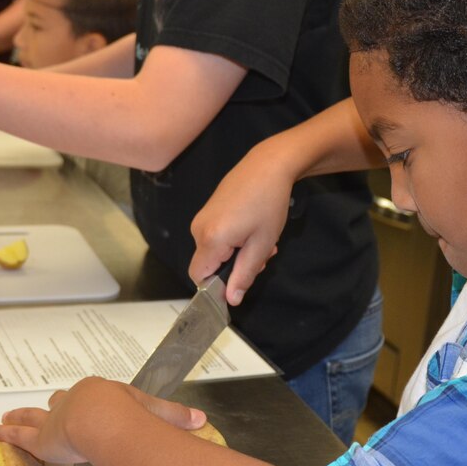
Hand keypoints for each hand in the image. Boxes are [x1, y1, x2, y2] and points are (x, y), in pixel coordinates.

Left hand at [0, 376, 206, 464]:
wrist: (104, 418)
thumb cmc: (128, 414)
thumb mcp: (156, 413)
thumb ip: (175, 417)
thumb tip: (203, 421)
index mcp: (100, 394)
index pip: (90, 397)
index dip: (87, 402)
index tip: (88, 406)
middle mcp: (74, 401)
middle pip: (60, 402)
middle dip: (54, 406)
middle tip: (48, 408)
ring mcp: (54, 418)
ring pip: (34, 415)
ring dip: (21, 415)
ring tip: (5, 416)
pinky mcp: (40, 436)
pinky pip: (18, 433)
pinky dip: (4, 432)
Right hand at [189, 143, 288, 305]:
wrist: (268, 165)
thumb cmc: (268, 204)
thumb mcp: (261, 245)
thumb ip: (244, 274)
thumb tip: (231, 300)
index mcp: (210, 239)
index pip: (199, 278)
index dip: (217, 287)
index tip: (240, 282)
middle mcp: (198, 229)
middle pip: (208, 265)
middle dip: (234, 268)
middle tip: (262, 256)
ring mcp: (202, 218)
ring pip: (214, 251)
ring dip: (237, 253)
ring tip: (261, 240)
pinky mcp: (208, 211)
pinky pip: (216, 236)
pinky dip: (233, 240)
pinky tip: (252, 229)